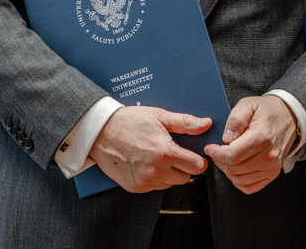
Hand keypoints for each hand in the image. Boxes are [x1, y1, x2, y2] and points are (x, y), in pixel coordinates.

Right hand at [89, 106, 209, 192]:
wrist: (100, 132)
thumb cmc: (128, 122)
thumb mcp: (160, 116)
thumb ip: (185, 123)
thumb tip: (205, 124)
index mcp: (165, 152)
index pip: (196, 166)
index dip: (198, 160)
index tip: (194, 155)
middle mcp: (155, 170)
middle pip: (186, 178)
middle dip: (184, 166)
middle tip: (174, 153)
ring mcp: (144, 181)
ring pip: (170, 184)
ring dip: (169, 173)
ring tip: (157, 156)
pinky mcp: (135, 187)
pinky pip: (154, 187)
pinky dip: (155, 178)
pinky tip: (147, 163)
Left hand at [203, 95, 297, 193]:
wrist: (288, 117)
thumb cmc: (268, 111)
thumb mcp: (248, 105)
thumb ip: (235, 120)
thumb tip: (226, 138)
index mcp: (262, 137)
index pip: (232, 155)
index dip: (216, 153)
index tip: (210, 148)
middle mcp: (269, 155)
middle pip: (233, 169)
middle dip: (219, 161)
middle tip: (217, 151)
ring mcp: (271, 167)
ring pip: (239, 180)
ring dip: (227, 171)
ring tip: (227, 158)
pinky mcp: (272, 174)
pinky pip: (249, 187)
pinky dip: (238, 181)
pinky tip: (236, 169)